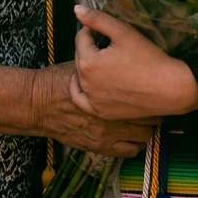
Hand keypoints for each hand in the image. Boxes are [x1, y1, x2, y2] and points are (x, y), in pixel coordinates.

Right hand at [30, 63, 155, 157]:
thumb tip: (119, 47)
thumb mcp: (84, 63)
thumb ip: (104, 61)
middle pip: (150, 118)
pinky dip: (135, 144)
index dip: (154, 91)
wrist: (39, 104)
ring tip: (148, 120)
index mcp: (111, 92)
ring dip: (148, 128)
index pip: (146, 95)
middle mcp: (113, 116)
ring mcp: (107, 134)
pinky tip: (133, 135)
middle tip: (158, 103)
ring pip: (143, 137)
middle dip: (156, 111)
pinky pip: (129, 151)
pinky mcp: (99, 147)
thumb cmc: (60, 80)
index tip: (157, 86)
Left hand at [71, 5, 197, 121]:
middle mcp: (86, 83)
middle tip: (109, 44)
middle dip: (90, 47)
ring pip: (80, 77)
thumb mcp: (123, 32)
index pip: (81, 37)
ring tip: (103, 59)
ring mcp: (93, 101)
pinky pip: (81, 101)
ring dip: (86, 65)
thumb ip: (97, 19)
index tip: (107, 30)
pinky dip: (80, 90)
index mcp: (88, 62)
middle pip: (80, 56)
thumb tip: (76, 9)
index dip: (93, 29)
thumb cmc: (148, 57)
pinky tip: (84, 83)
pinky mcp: (102, 112)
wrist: (169, 88)